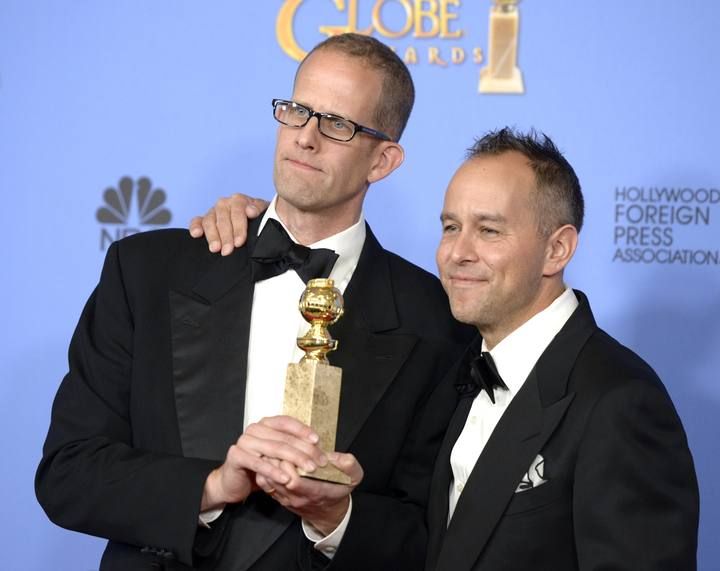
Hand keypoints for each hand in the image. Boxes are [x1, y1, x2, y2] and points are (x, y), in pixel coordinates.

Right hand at [188, 193, 268, 255]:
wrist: (258, 222)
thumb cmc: (261, 219)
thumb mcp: (265, 213)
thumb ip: (259, 210)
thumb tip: (250, 211)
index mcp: (239, 200)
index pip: (237, 212)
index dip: (238, 228)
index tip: (239, 242)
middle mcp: (225, 203)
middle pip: (222, 218)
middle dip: (225, 236)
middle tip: (227, 251)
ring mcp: (214, 211)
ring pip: (209, 221)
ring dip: (212, 235)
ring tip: (215, 249)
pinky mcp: (204, 220)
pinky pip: (197, 221)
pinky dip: (195, 227)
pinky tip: (196, 235)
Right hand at [201, 415, 321, 510]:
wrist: (233, 481)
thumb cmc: (259, 467)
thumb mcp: (278, 455)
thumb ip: (292, 447)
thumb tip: (317, 448)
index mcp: (266, 424)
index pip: (287, 422)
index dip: (303, 430)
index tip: (317, 441)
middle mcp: (255, 429)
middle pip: (284, 438)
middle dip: (305, 450)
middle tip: (320, 461)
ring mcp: (244, 441)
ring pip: (274, 449)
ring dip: (294, 460)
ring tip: (309, 469)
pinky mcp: (236, 456)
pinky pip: (258, 463)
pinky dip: (274, 471)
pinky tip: (286, 478)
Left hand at [256, 451, 363, 535]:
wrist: (329, 512)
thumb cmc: (339, 490)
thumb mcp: (353, 477)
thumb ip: (348, 465)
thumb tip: (333, 456)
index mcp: (316, 492)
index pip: (295, 481)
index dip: (291, 464)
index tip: (295, 450)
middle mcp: (297, 497)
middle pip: (278, 479)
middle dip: (278, 460)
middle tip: (281, 445)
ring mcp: (286, 498)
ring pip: (268, 480)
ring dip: (270, 463)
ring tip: (274, 449)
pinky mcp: (279, 497)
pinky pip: (265, 484)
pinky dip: (265, 469)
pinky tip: (271, 459)